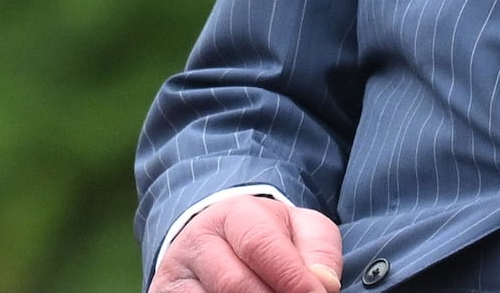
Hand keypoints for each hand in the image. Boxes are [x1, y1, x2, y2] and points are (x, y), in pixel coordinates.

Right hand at [154, 195, 342, 292]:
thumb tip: (323, 284)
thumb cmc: (270, 238)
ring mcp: (176, 270)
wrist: (217, 239)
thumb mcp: (300, 230)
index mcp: (235, 215)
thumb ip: (319, 252)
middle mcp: (199, 240)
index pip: (260, 246)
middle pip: (234, 284)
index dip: (292, 278)